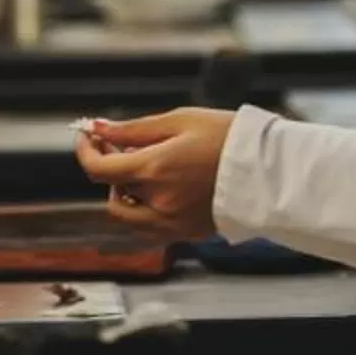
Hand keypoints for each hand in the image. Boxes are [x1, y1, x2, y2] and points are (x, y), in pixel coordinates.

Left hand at [74, 109, 237, 241]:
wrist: (269, 170)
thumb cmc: (228, 137)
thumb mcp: (179, 121)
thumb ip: (133, 129)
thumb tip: (99, 129)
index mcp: (153, 170)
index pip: (97, 169)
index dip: (85, 151)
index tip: (87, 136)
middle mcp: (158, 202)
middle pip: (112, 191)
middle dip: (110, 168)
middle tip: (122, 146)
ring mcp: (171, 222)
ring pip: (127, 216)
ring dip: (125, 194)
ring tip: (144, 169)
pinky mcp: (186, 233)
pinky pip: (148, 228)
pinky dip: (143, 211)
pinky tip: (160, 188)